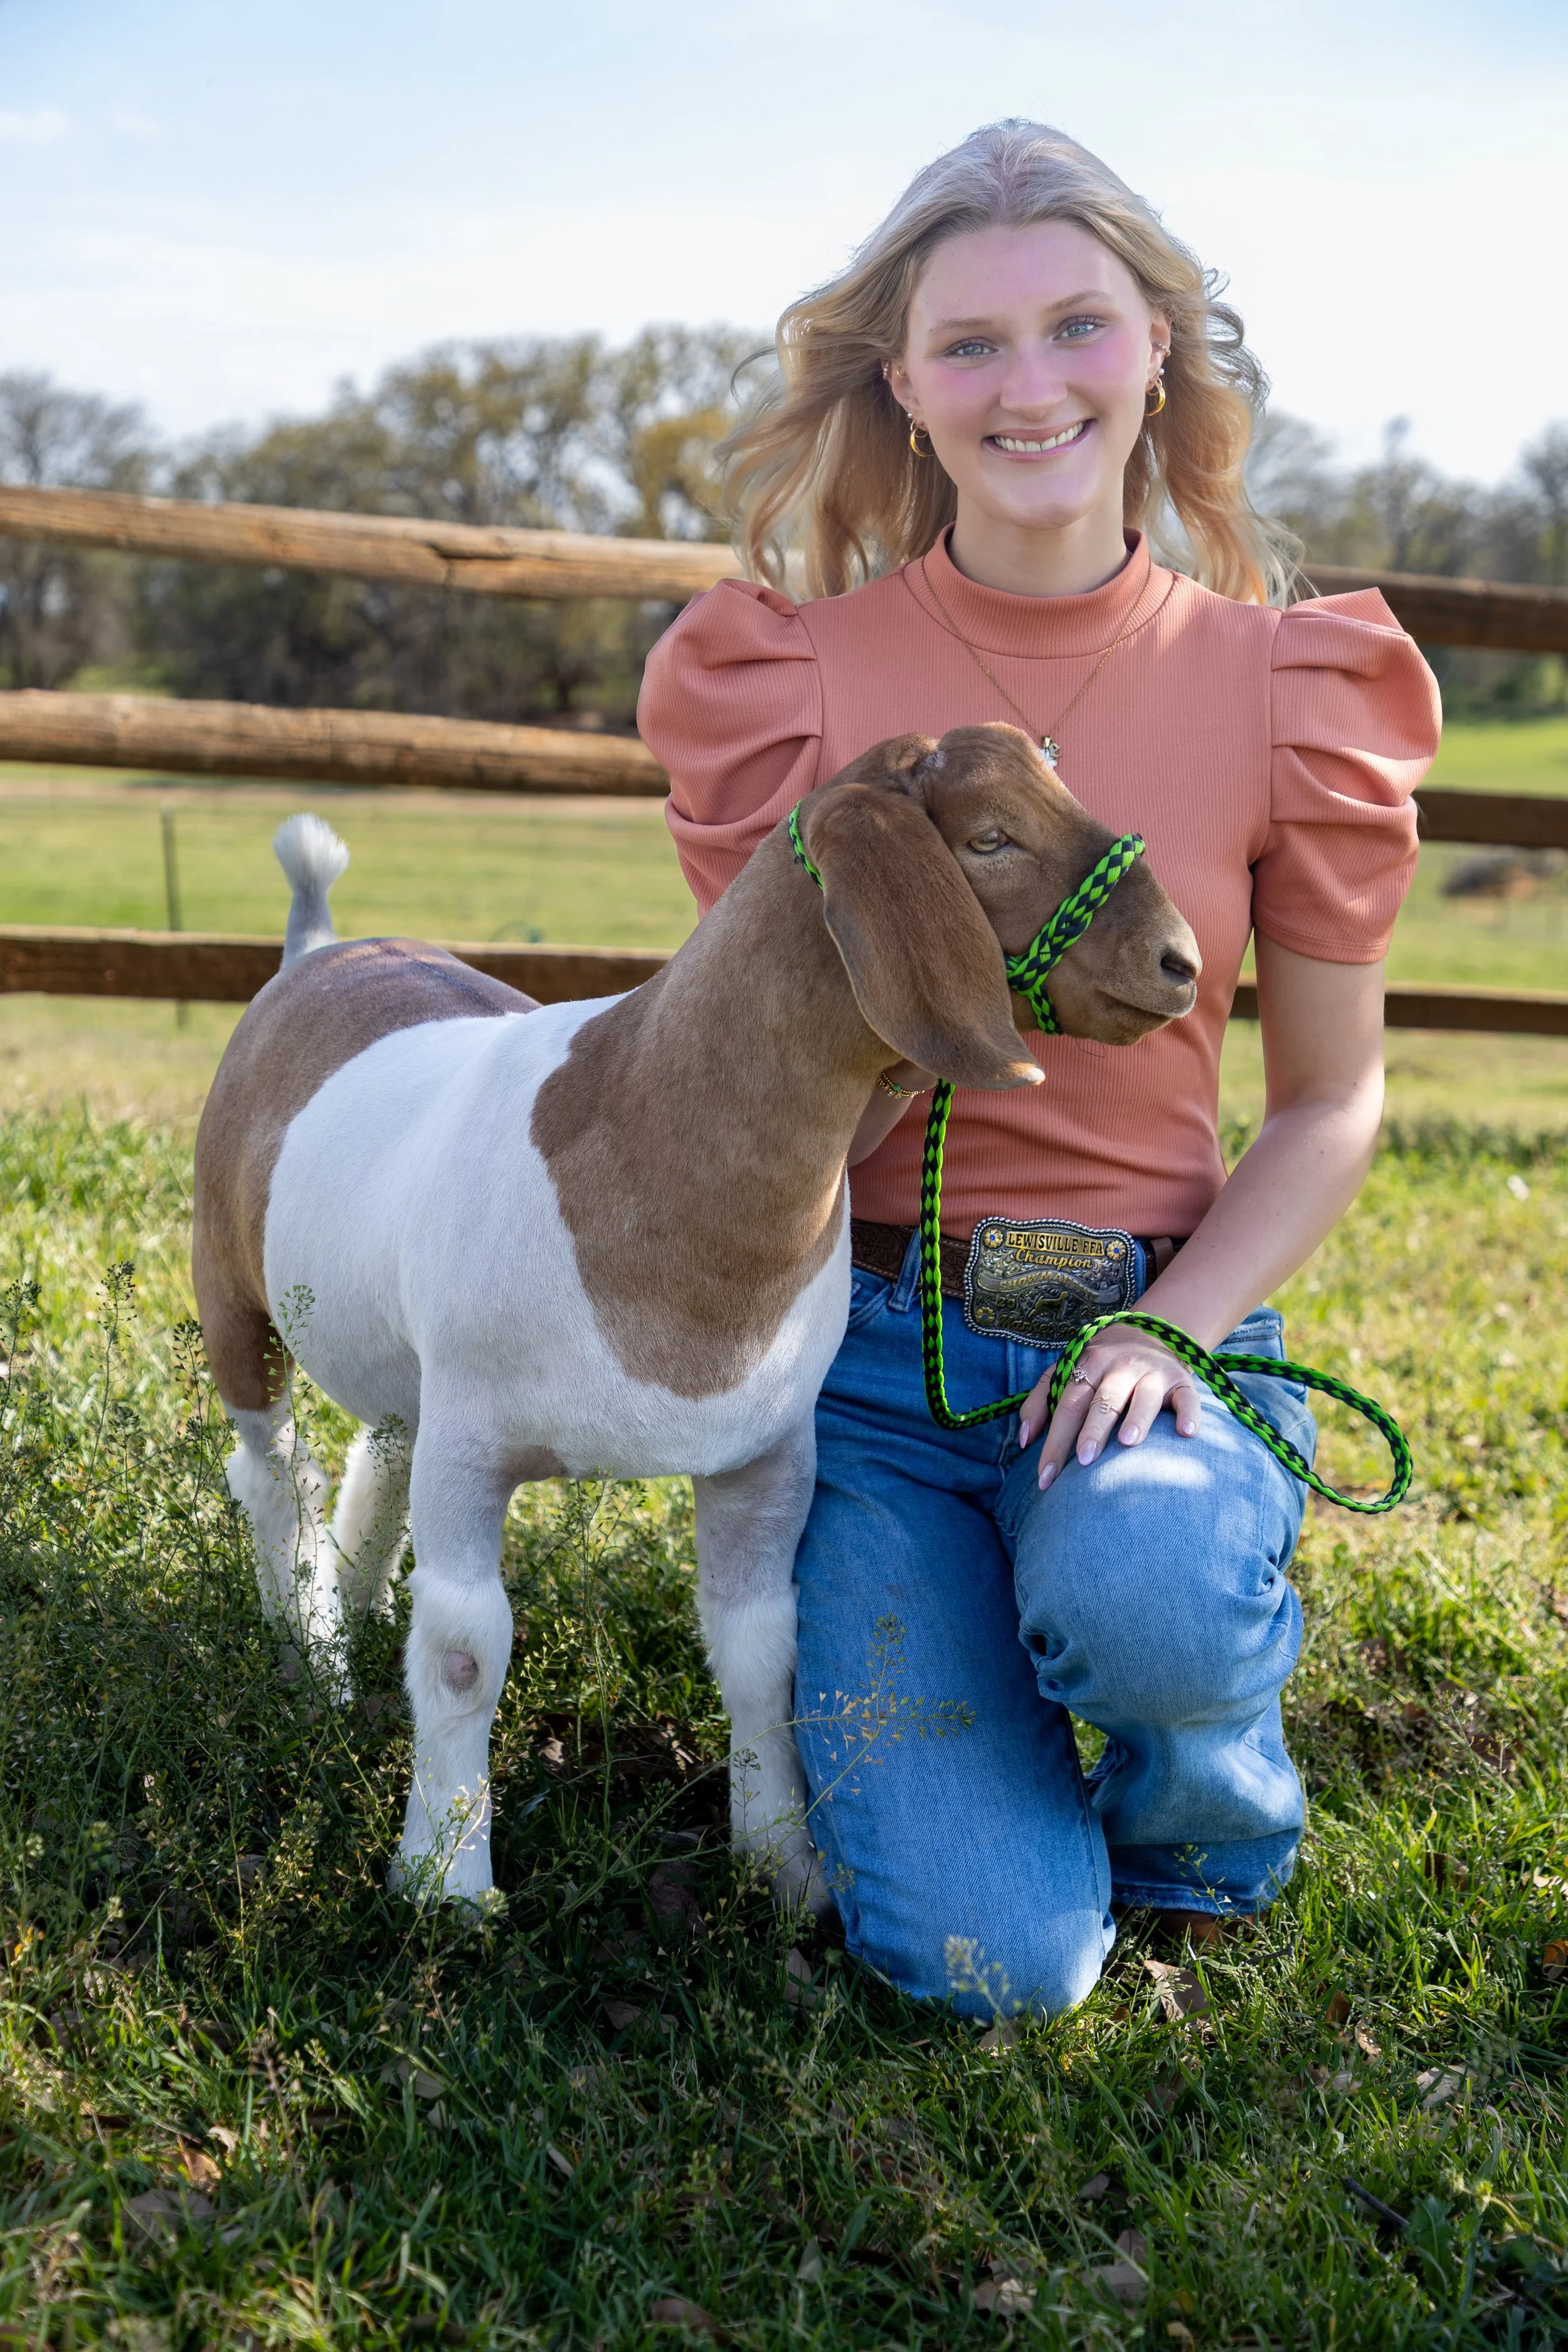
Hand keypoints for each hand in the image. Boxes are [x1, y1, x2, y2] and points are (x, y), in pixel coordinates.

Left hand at [1017, 1325, 1202, 1490]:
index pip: (1067, 1405)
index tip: (1045, 1475)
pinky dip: (1189, 1414)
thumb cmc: (1098, 1368)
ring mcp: (1152, 1373)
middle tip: (1083, 1459)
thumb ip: (1039, 1402)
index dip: (1055, 1440)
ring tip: (1128, 1443)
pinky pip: (1188, 1398)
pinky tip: (1187, 1433)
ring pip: (1144, 1397)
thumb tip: (1025, 1440)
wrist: (1147, 1334)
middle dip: (1093, 1430)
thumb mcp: (1064, 1373)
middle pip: (1103, 1400)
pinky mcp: (1181, 1381)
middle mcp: (1120, 1366)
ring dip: (1137, 1419)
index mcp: (1088, 1365)